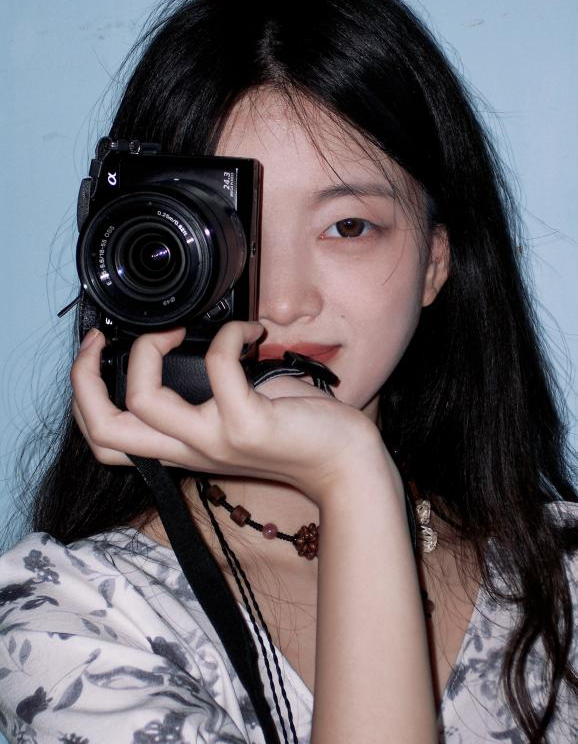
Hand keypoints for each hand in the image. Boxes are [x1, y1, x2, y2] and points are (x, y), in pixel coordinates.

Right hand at [71, 322, 388, 504]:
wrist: (343, 463)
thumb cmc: (294, 434)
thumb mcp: (234, 417)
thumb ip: (203, 395)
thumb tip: (191, 343)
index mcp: (181, 448)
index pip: (107, 441)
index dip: (84, 396)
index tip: (96, 351)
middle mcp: (189, 450)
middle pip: (104, 431)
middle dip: (84, 377)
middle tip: (103, 339)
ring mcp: (215, 440)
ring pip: (144, 399)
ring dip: (152, 347)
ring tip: (180, 329)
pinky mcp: (247, 426)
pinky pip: (219, 367)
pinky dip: (230, 336)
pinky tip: (251, 330)